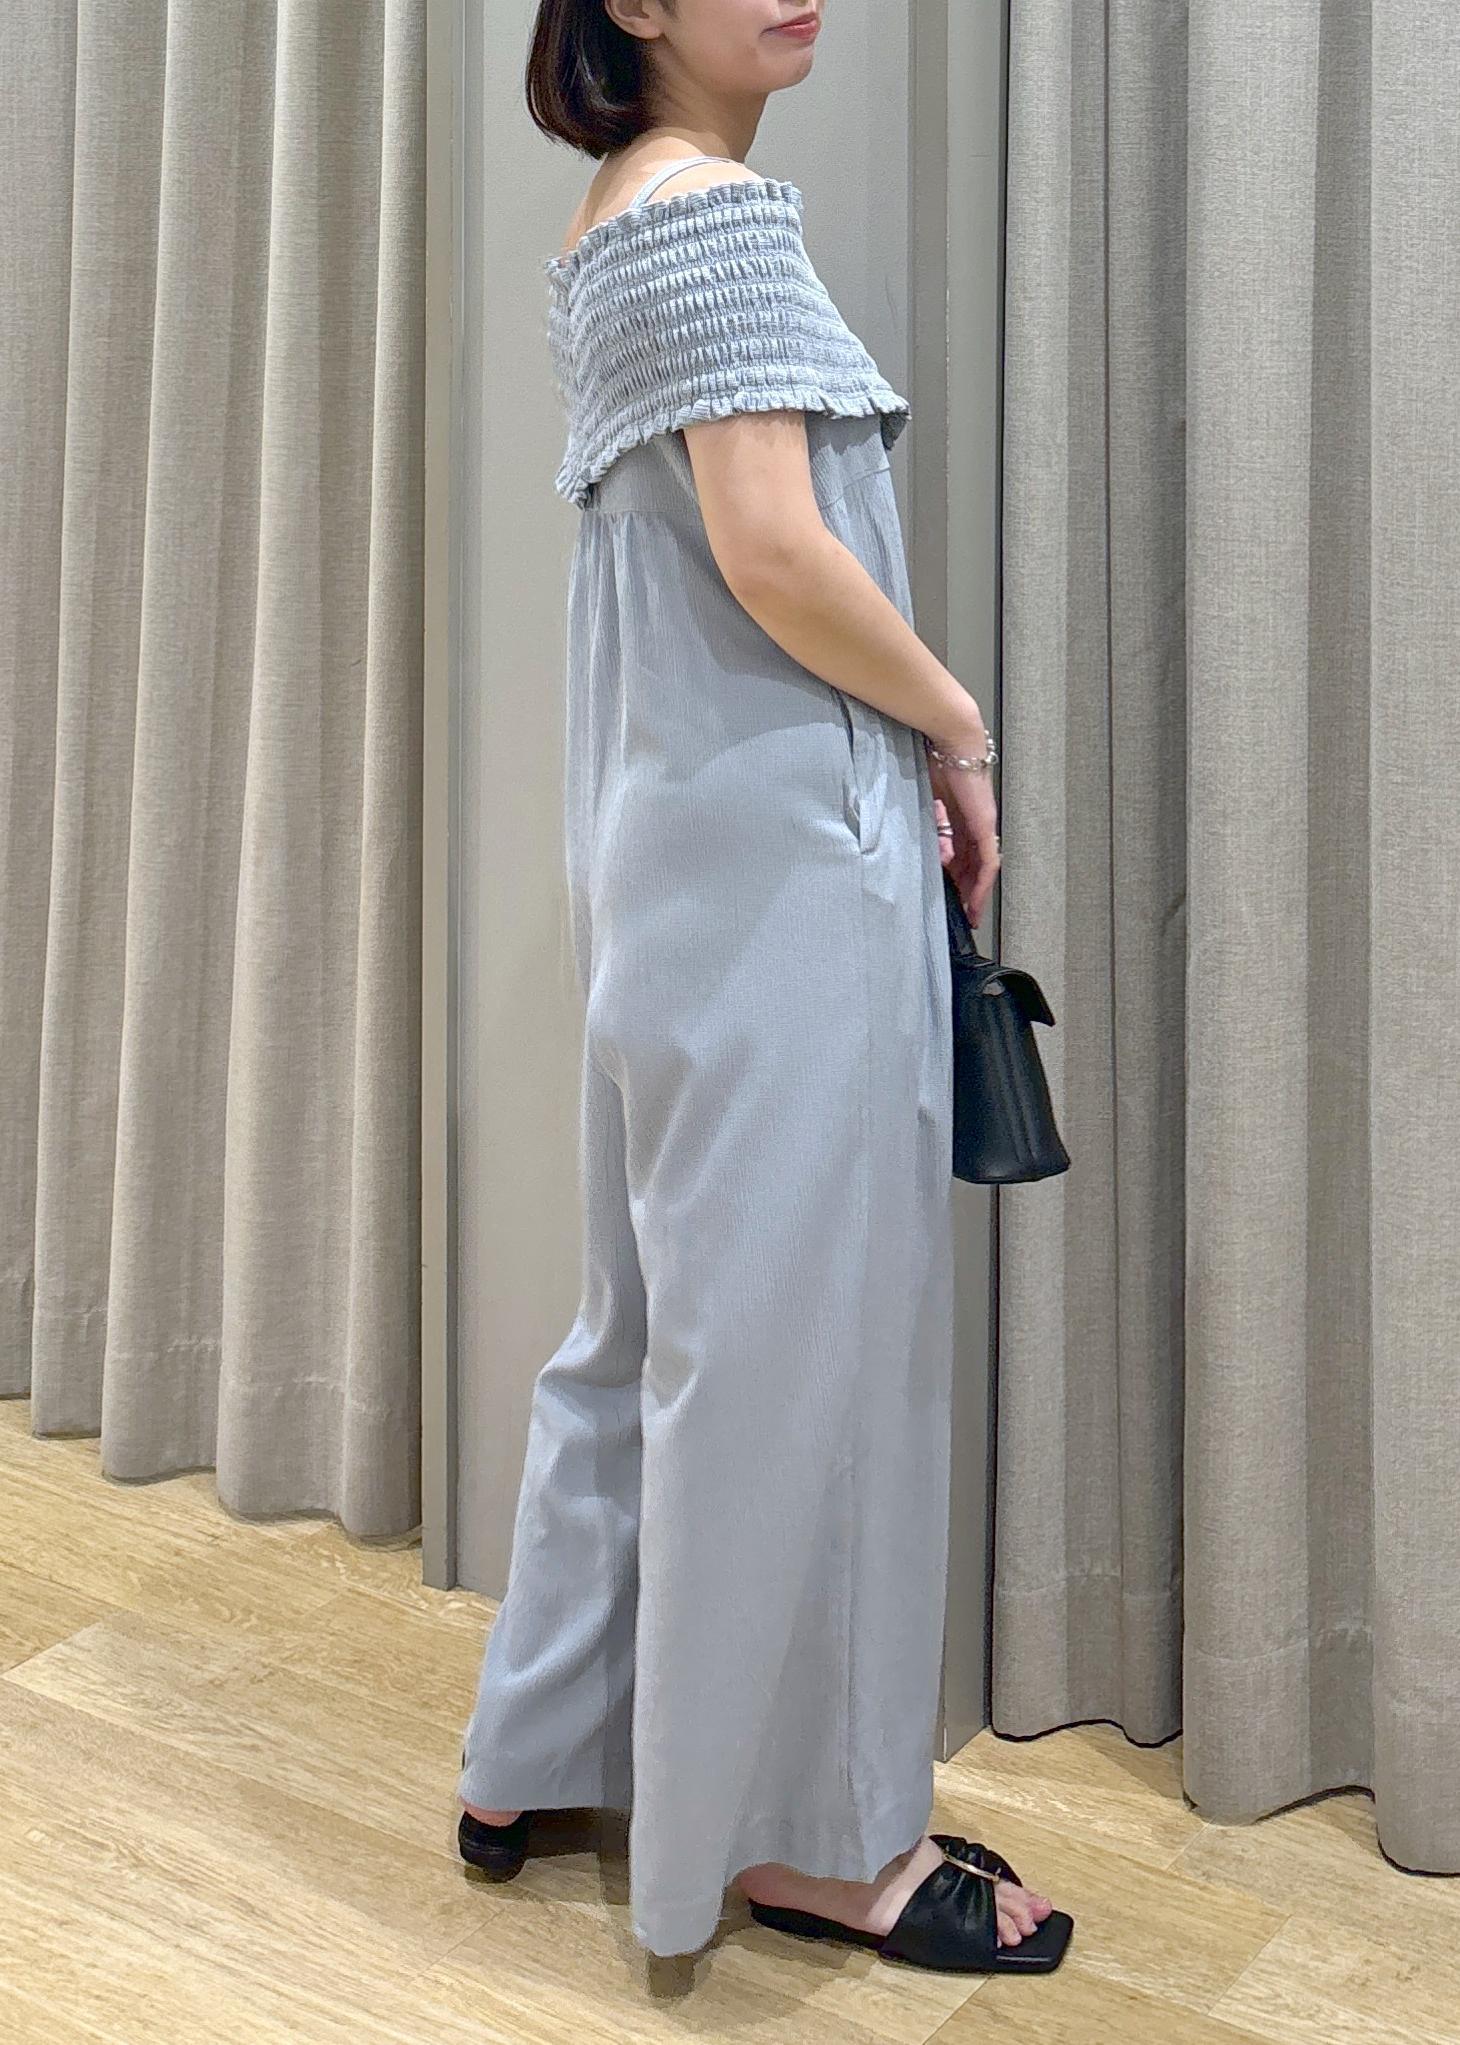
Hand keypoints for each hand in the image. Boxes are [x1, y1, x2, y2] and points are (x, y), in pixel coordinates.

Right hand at [928, 748, 999, 928]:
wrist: (950, 739)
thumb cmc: (936, 756)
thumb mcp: (925, 795)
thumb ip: (926, 818)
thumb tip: (919, 840)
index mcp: (960, 813)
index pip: (962, 851)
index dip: (958, 874)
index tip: (951, 891)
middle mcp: (975, 821)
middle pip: (974, 864)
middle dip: (967, 890)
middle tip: (962, 911)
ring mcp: (982, 824)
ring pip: (983, 868)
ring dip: (976, 892)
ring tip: (970, 912)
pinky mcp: (985, 825)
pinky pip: (987, 862)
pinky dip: (982, 884)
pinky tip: (975, 899)